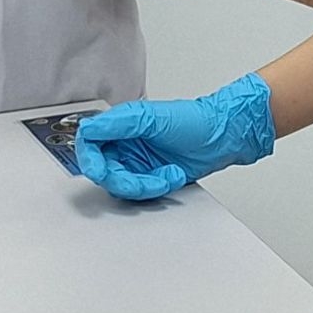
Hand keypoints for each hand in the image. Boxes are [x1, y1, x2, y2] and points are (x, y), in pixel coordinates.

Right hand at [74, 75, 274, 200]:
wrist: (223, 137)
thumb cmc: (195, 121)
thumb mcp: (153, 118)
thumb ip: (119, 123)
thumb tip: (89, 128)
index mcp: (122, 124)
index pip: (90, 142)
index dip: (89, 159)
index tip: (99, 169)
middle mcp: (126, 144)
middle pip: (104, 170)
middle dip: (123, 179)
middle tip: (140, 180)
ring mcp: (138, 162)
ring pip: (121, 185)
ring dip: (143, 186)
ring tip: (165, 176)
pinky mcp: (150, 178)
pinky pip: (140, 194)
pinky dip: (156, 189)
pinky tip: (172, 176)